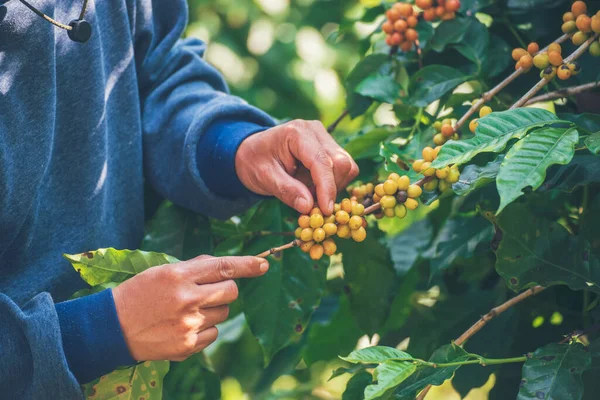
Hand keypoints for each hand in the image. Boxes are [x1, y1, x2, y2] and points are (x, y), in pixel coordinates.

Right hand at [112, 255, 268, 360]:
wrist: (112, 328)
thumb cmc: (138, 294)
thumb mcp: (162, 271)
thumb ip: (194, 267)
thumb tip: (222, 265)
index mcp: (179, 275)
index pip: (223, 266)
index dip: (247, 265)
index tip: (263, 264)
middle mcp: (186, 299)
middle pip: (231, 291)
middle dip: (226, 289)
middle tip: (207, 291)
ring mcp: (188, 324)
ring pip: (223, 313)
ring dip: (213, 310)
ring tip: (187, 311)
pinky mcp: (187, 345)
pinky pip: (214, 334)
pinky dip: (205, 329)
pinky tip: (183, 326)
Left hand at [236, 120, 358, 214]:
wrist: (252, 152)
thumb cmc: (255, 162)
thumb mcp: (263, 178)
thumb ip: (286, 190)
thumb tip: (309, 207)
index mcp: (297, 133)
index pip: (322, 161)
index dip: (326, 188)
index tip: (325, 211)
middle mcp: (316, 131)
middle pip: (341, 163)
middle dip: (331, 188)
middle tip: (311, 205)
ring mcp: (325, 138)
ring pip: (346, 167)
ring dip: (333, 187)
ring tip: (309, 194)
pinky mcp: (330, 148)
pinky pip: (343, 170)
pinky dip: (332, 184)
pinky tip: (313, 188)